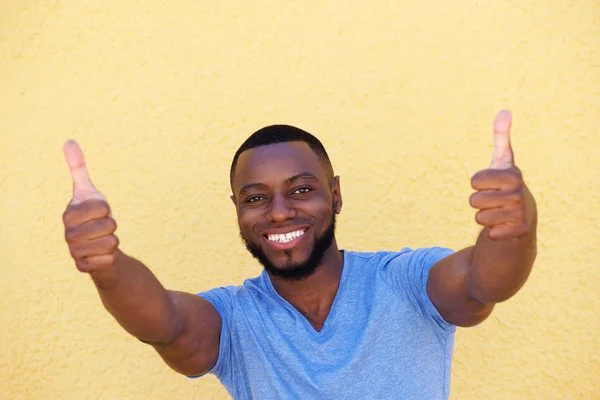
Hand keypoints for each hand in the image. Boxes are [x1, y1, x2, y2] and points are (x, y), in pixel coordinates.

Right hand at [62, 140, 118, 272]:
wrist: (96, 246)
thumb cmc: (93, 216)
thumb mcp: (89, 191)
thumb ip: (79, 168)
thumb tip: (69, 141)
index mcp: (69, 214)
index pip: (102, 207)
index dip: (106, 208)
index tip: (99, 211)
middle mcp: (68, 234)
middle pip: (109, 225)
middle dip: (112, 225)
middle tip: (103, 228)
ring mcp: (74, 252)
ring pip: (111, 243)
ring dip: (113, 241)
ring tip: (103, 240)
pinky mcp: (83, 268)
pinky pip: (108, 259)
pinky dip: (111, 257)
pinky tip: (101, 255)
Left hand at [469, 110, 530, 239]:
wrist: (523, 215)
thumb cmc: (506, 184)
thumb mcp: (503, 161)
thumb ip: (501, 137)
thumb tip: (504, 111)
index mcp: (513, 175)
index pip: (474, 181)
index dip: (478, 183)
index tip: (491, 183)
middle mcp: (518, 195)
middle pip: (473, 200)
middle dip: (479, 201)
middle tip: (493, 199)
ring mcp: (519, 214)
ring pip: (479, 217)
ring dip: (484, 216)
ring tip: (498, 211)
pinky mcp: (517, 232)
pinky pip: (489, 233)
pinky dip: (492, 231)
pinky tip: (503, 225)